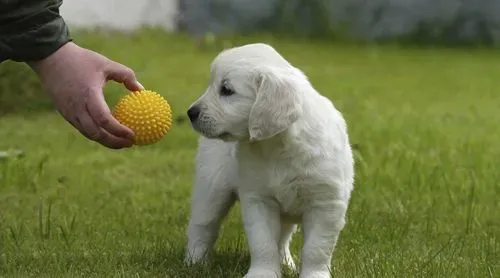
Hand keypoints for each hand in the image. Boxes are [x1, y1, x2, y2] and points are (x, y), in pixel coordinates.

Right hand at [29, 42, 143, 148]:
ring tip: (122, 142)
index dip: (119, 131)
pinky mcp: (65, 113)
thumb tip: (141, 89)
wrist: (50, 58)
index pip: (104, 120)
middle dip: (114, 142)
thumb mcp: (106, 64)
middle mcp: (77, 107)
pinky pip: (82, 128)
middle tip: (131, 143)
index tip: (133, 135)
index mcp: (89, 95)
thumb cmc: (82, 60)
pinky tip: (108, 132)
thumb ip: (126, 75)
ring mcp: (69, 112)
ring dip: (106, 141)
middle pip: (96, 133)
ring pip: (89, 134)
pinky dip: (96, 134)